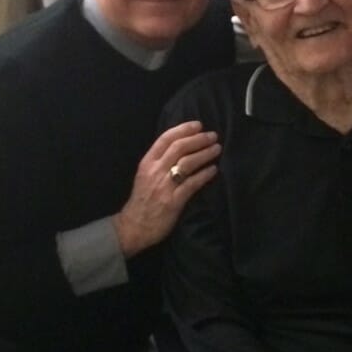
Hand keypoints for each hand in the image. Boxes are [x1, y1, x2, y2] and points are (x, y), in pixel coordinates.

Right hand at [113, 121, 220, 256]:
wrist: (134, 227)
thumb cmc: (142, 200)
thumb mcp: (145, 175)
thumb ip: (160, 161)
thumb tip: (182, 146)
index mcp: (147, 162)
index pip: (165, 139)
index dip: (183, 129)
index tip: (198, 124)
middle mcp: (155, 171)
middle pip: (179, 147)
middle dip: (198, 139)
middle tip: (213, 135)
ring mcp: (164, 186)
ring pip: (187, 163)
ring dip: (205, 153)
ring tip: (217, 149)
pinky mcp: (173, 201)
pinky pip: (192, 184)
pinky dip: (205, 175)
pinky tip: (214, 170)